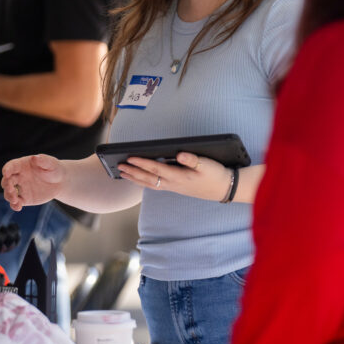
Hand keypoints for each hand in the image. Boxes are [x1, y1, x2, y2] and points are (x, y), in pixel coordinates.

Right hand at [1, 154, 64, 210]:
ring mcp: (20, 188)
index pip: (11, 166)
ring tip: (15, 200)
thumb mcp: (51, 164)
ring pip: (9, 193)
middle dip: (6, 185)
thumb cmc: (54, 169)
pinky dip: (15, 205)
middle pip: (7, 180)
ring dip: (9, 196)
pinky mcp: (24, 198)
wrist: (59, 182)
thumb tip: (34, 158)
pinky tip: (18, 207)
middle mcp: (18, 177)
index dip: (7, 169)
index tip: (5, 173)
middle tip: (11, 189)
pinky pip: (16, 202)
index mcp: (22, 166)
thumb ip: (43, 160)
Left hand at [118, 151, 232, 202]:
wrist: (224, 189)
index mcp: (179, 177)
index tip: (130, 158)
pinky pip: (156, 186)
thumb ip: (193, 159)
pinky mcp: (176, 188)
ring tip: (124, 173)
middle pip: (148, 179)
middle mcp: (173, 184)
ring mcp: (174, 187)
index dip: (142, 163)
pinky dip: (145, 182)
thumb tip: (179, 154)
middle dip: (133, 172)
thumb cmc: (215, 175)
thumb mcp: (207, 165)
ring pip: (150, 184)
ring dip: (136, 179)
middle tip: (120, 166)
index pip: (156, 169)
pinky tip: (140, 179)